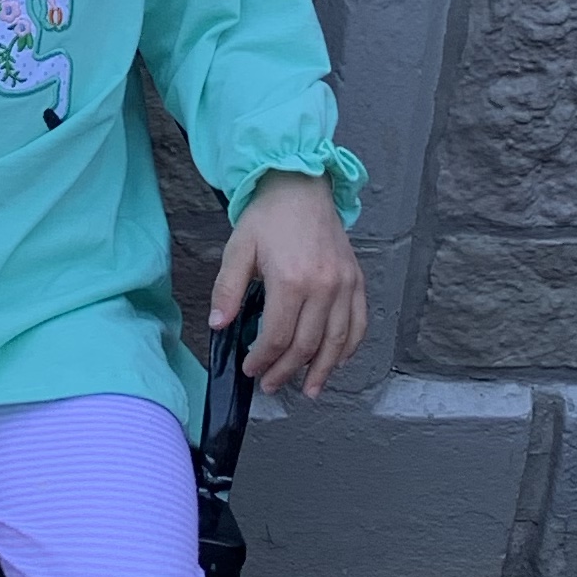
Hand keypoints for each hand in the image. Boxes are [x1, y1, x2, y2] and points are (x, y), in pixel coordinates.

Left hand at [212, 173, 366, 398]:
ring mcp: (344, 284)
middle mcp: (323, 286)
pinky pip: (358, 323)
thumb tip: (218, 326)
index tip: (250, 370)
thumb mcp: (238, 250)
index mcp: (291, 280)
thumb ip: (227, 290)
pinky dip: (349, 347)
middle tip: (272, 385)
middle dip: (287, 371)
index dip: (263, 360)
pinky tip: (337, 361)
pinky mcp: (356, 280)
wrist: (300, 187)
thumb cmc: (267, 218)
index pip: (278, 337)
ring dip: (322, 370)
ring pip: (337, 340)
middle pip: (307, 344)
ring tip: (309, 389)